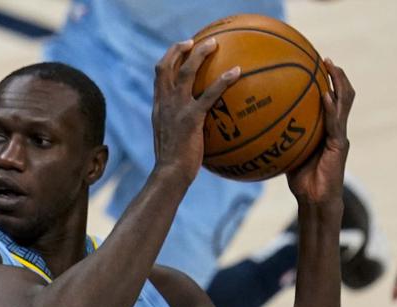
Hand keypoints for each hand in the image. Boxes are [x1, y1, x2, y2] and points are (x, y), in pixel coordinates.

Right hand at [152, 38, 240, 182]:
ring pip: (185, 73)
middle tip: (194, 41)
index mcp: (159, 108)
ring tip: (214, 44)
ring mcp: (176, 110)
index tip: (181, 50)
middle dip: (178, 50)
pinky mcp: (191, 118)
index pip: (159, 76)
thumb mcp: (172, 138)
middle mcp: (164, 104)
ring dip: (199, 54)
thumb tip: (197, 124)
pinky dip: (223, 80)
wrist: (169, 174)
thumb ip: (179, 125)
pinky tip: (237, 72)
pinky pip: (209, 94)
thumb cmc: (174, 163)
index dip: (169, 59)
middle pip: (166, 67)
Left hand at [288, 59, 354, 205]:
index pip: (330, 100)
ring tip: (330, 67)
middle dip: (336, 76)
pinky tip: (324, 96)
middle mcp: (336, 128)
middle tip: (325, 59)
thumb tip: (255, 130)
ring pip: (344, 102)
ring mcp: (339, 135)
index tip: (316, 65)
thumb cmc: (301, 179)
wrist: (315, 199)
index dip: (326, 83)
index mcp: (326, 128)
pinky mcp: (339, 145)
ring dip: (339, 83)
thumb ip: (280, 140)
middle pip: (342, 95)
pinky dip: (330, 108)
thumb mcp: (287, 154)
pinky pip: (335, 122)